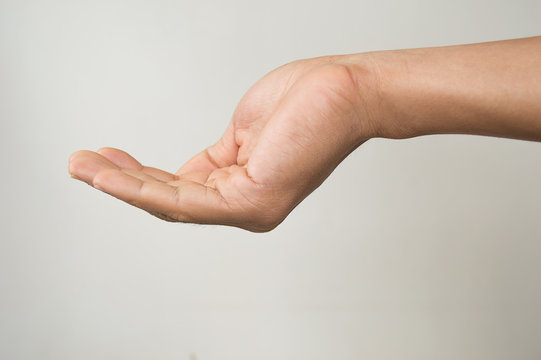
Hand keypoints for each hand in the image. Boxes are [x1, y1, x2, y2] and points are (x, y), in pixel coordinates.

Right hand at [68, 56, 375, 231]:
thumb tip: (183, 174)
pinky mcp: (252, 200)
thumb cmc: (305, 107)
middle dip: (121, 182)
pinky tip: (111, 177)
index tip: (108, 159)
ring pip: (171, 204)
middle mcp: (246, 206)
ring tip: (81, 168)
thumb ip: (212, 160)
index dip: (140, 177)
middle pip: (170, 201)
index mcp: (243, 189)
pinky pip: (186, 199)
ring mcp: (250, 208)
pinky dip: (143, 189)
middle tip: (80, 165)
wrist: (345, 91)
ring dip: (121, 186)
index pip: (182, 191)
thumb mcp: (242, 134)